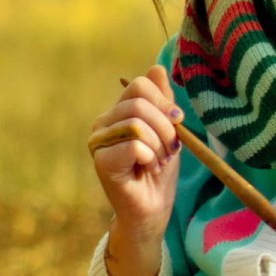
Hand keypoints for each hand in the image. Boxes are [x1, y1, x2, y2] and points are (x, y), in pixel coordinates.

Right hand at [89, 65, 182, 237]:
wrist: (153, 209)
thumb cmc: (159, 171)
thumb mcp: (167, 130)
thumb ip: (161, 101)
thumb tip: (156, 67)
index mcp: (116, 111)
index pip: (139, 85)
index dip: (164, 102)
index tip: (177, 123)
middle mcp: (102, 123)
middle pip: (139, 103)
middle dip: (165, 128)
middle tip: (169, 150)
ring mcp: (98, 142)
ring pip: (137, 123)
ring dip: (158, 146)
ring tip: (157, 162)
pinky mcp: (101, 162)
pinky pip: (134, 145)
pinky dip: (149, 157)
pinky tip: (146, 169)